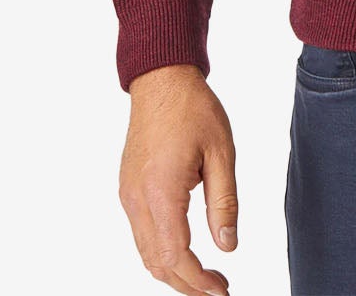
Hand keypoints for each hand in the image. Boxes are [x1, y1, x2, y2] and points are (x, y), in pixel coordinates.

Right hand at [119, 64, 238, 293]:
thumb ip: (224, 202)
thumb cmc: (194, 109)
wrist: (161, 80)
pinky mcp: (128, 189)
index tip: (221, 290)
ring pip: (145, 253)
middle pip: (156, 263)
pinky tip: (185, 251)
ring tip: (206, 276)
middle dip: (186, 284)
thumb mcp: (221, 152)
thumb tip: (228, 246)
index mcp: (161, 192)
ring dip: (173, 271)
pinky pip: (141, 234)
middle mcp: (137, 200)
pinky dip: (162, 252)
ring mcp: (128, 196)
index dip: (198, 281)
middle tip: (218, 290)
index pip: (176, 256)